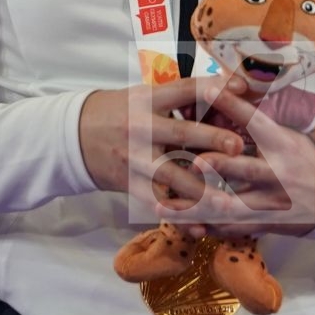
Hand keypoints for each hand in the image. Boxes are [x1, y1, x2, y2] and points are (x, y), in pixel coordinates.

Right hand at [76, 74, 261, 206]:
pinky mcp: (130, 184)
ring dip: (202, 191)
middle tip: (238, 147)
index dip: (211, 86)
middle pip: (181, 133)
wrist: (74, 136)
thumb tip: (222, 87)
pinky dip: (179, 218)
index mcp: (148, 100)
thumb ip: (177, 96)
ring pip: (172, 176)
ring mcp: (135, 158)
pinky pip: (157, 203)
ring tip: (229, 203)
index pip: (183, 89)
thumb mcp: (142, 96)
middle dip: (211, 140)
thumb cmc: (119, 112)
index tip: (240, 86)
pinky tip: (201, 228)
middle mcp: (142, 128)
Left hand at [159, 105, 314, 239]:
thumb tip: (226, 95)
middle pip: (243, 169)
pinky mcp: (263, 224)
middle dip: (217, 166)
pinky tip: (182, 224)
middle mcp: (277, 174)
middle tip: (190, 161)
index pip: (255, 121)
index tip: (205, 90)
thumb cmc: (305, 160)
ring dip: (196, 208)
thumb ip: (260, 124)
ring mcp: (270, 203)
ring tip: (164, 207)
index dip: (231, 105)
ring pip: (230, 207)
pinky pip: (230, 228)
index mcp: (283, 144)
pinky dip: (205, 225)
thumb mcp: (290, 136)